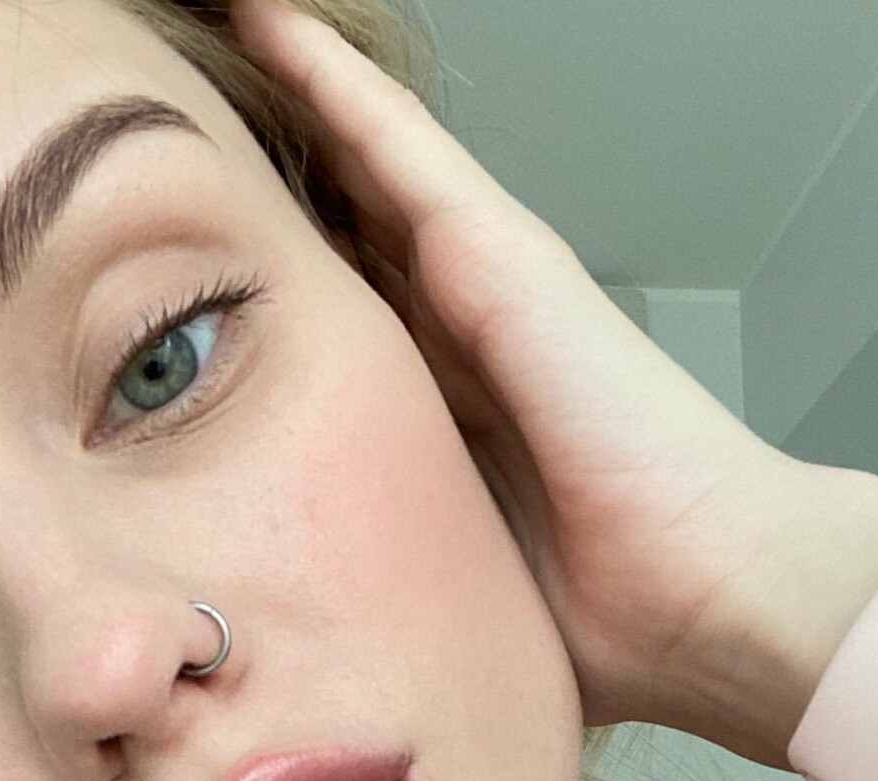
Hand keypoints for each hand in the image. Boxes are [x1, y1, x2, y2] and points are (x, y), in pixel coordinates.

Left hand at [227, 0, 877, 766]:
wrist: (708, 605)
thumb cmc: (602, 622)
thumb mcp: (441, 587)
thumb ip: (380, 568)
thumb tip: (302, 624)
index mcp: (443, 410)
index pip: (336, 321)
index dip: (266, 280)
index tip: (186, 256)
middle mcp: (461, 332)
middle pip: (344, 231)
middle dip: (267, 182)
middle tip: (170, 126)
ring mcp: (488, 282)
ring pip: (362, 168)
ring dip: (290, 100)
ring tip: (221, 32)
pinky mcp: (505, 258)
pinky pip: (397, 149)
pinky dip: (332, 88)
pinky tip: (269, 28)